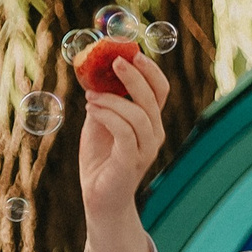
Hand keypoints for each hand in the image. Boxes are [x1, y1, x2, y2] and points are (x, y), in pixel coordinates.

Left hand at [76, 52, 170, 217]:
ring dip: (112, 99)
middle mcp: (154, 133)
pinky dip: (108, 115)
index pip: (161, 89)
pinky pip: (125, 132)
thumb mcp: (100, 123)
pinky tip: (91, 109)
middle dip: (135, 76)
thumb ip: (104, 102)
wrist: (100, 199)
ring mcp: (145, 149)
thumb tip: (94, 74)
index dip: (151, 69)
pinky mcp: (130, 161)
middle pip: (154, 97)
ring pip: (138, 114)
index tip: (132, 52)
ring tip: (90, 96)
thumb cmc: (100, 160)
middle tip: (115, 62)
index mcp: (150, 121)